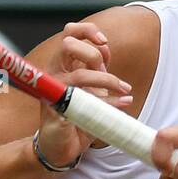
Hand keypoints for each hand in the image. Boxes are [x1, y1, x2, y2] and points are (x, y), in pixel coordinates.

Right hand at [36, 21, 132, 165]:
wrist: (60, 147)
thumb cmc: (76, 116)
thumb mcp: (89, 86)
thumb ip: (96, 67)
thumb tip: (105, 48)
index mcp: (61, 64)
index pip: (69, 34)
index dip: (88, 31)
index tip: (104, 41)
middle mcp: (54, 74)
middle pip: (69, 45)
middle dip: (94, 54)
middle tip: (108, 70)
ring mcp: (53, 93)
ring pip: (80, 74)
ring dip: (107, 80)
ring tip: (123, 90)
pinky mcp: (58, 112)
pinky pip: (86, 103)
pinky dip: (109, 103)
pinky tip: (123, 103)